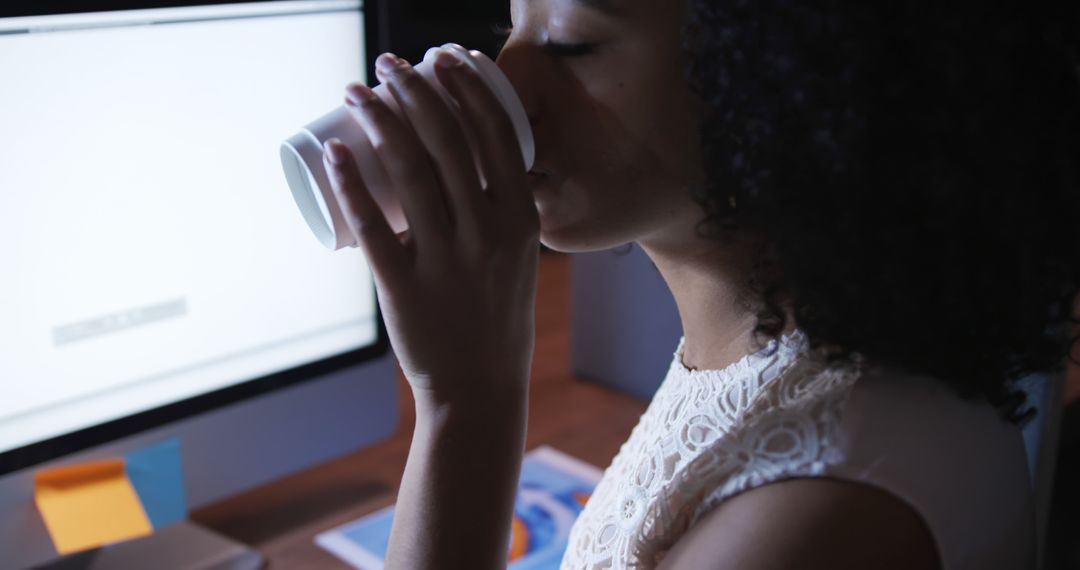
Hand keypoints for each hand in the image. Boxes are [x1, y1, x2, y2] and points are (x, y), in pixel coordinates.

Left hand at [322, 49, 539, 408]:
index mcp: (520, 219)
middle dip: (414, 90)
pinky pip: (375, 227)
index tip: (439, 59)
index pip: (494, 135)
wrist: (480, 387)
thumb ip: (502, 211)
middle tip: (387, 65)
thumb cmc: (496, 315)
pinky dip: (351, 184)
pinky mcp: (405, 286)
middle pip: (446, 143)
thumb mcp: (518, 256)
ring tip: (357, 92)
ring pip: (409, 173)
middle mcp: (487, 234)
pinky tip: (335, 152)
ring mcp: (446, 260)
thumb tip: (471, 164)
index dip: (464, 88)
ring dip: (379, 121)